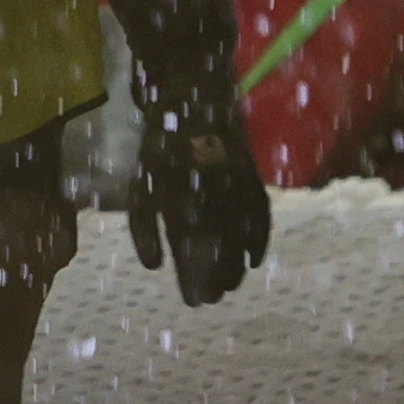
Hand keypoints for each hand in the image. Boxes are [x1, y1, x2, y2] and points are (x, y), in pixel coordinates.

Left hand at [122, 112, 271, 307]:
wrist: (194, 102)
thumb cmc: (161, 151)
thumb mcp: (141, 187)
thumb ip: (144, 227)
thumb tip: (153, 266)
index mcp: (183, 200)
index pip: (192, 251)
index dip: (194, 278)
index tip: (193, 301)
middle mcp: (214, 198)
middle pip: (220, 249)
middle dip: (216, 277)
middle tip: (211, 299)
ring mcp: (237, 189)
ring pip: (242, 237)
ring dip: (237, 265)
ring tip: (230, 286)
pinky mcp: (253, 180)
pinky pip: (262, 216)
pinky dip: (260, 240)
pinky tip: (254, 261)